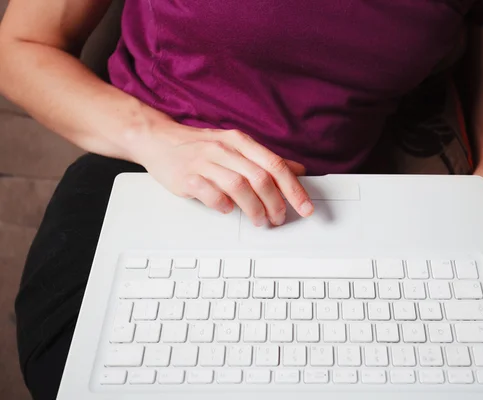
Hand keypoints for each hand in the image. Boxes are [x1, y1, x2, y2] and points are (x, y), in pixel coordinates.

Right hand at [134, 122, 313, 226]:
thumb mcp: (236, 146)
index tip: (305, 207)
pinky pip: (211, 194)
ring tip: (260, 220)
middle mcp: (225, 149)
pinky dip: (224, 205)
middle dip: (276, 203)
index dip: (294, 188)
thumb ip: (265, 159)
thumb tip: (297, 170)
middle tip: (279, 218)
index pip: (275, 164)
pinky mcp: (187, 177)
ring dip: (254, 209)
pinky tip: (228, 210)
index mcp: (241, 141)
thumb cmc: (200, 146)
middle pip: (260, 178)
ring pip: (239, 187)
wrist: (159, 141)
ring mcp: (205, 162)